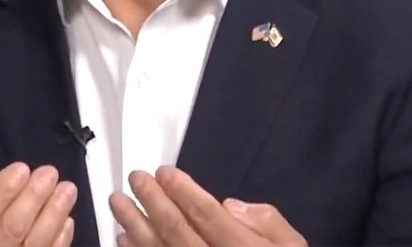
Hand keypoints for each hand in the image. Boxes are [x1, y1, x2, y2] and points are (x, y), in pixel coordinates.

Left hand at [108, 166, 306, 246]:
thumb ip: (268, 222)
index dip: (183, 190)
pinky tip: (123, 238)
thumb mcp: (293, 246)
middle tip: (136, 177)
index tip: (164, 172)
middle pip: (177, 230)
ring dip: (135, 224)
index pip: (207, 215)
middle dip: (153, 200)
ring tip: (118, 202)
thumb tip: (230, 206)